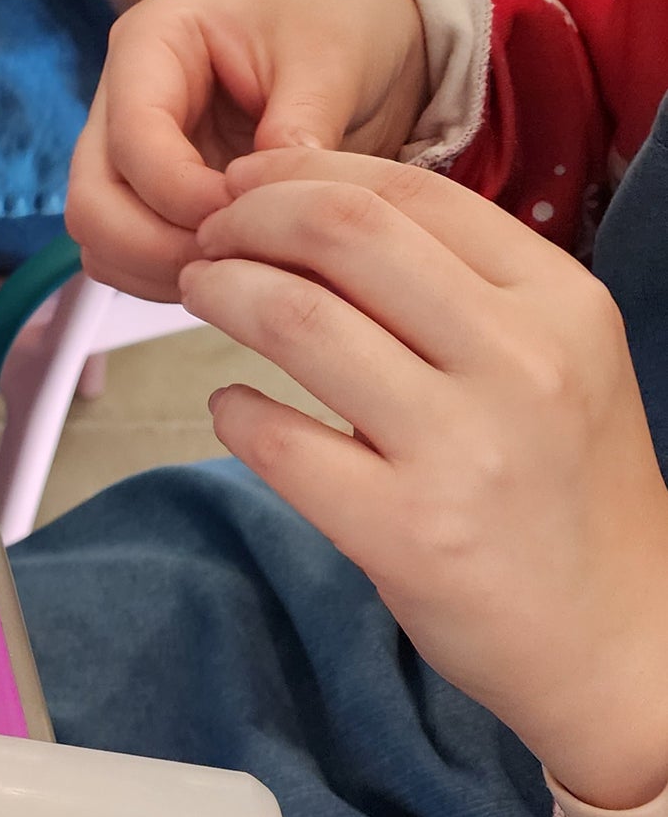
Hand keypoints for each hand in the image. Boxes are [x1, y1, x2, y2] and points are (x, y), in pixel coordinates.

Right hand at [67, 0, 431, 300]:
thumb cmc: (339, 31)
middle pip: (91, 203)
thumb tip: (266, 204)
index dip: (183, 194)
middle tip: (233, 261)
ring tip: (239, 270)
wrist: (357, 45)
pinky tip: (228, 272)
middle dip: (156, 248)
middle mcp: (118, 102)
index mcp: (152, 42)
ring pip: (98, 242)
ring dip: (158, 272)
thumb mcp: (334, 59)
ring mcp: (121, 157)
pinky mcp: (139, 203)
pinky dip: (165, 281)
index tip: (252, 217)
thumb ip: (300, 124)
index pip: (133, 138)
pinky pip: (123, 263)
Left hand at [185, 150, 667, 811]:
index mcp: (560, 303)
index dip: (304, 176)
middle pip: (344, 233)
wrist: (617, 641)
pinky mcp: (404, 533)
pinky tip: (230, 406)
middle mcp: (518, 360)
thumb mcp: (556, 364)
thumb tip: (324, 217)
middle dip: (248, 219)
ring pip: (298, 319)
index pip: (410, 194)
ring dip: (223, 291)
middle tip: (206, 238)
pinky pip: (279, 442)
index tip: (247, 183)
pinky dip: (233, 411)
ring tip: (199, 293)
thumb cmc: (566, 493)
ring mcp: (461, 447)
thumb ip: (464, 293)